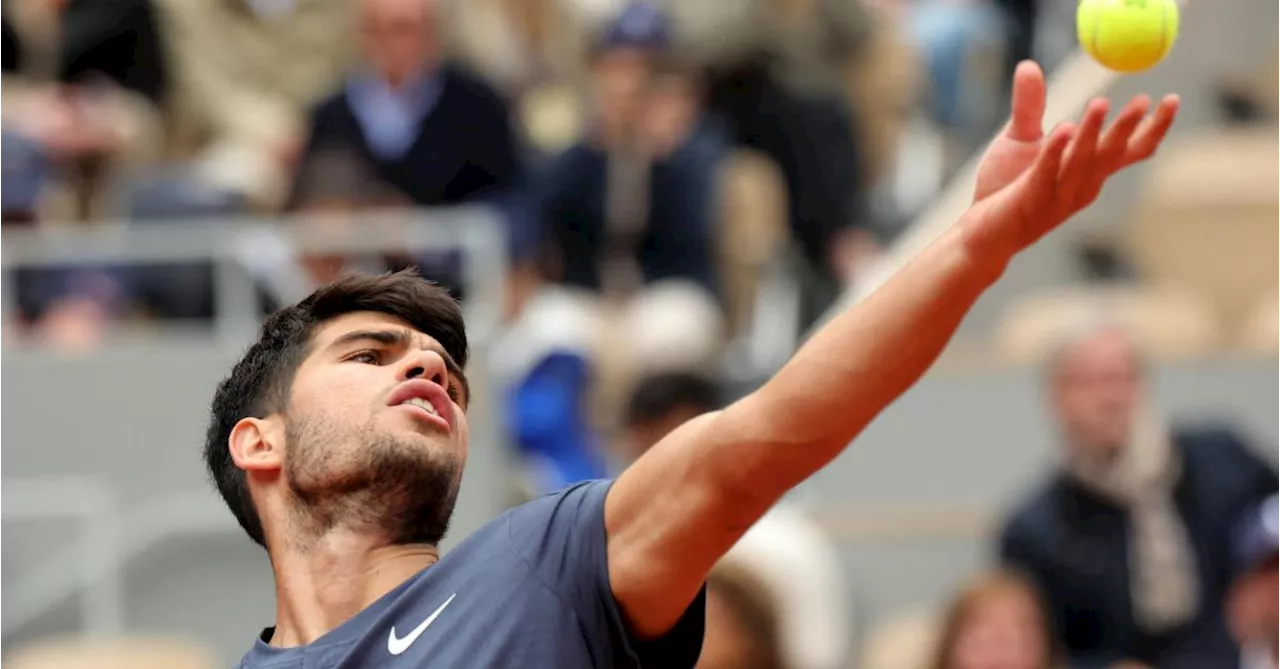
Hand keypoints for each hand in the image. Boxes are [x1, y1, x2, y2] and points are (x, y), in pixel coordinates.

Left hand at [963, 61, 1179, 263]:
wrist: (980, 234)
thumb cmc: (1004, 189)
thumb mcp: (1020, 139)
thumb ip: (1030, 105)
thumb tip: (1029, 65)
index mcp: (1088, 174)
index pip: (1128, 151)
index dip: (1152, 129)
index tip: (1172, 99)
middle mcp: (1080, 186)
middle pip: (1110, 154)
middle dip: (1127, 127)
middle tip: (1143, 99)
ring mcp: (1057, 196)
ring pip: (1081, 162)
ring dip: (1092, 133)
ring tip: (1101, 102)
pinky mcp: (1029, 200)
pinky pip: (1046, 173)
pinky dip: (1055, 151)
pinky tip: (1064, 129)